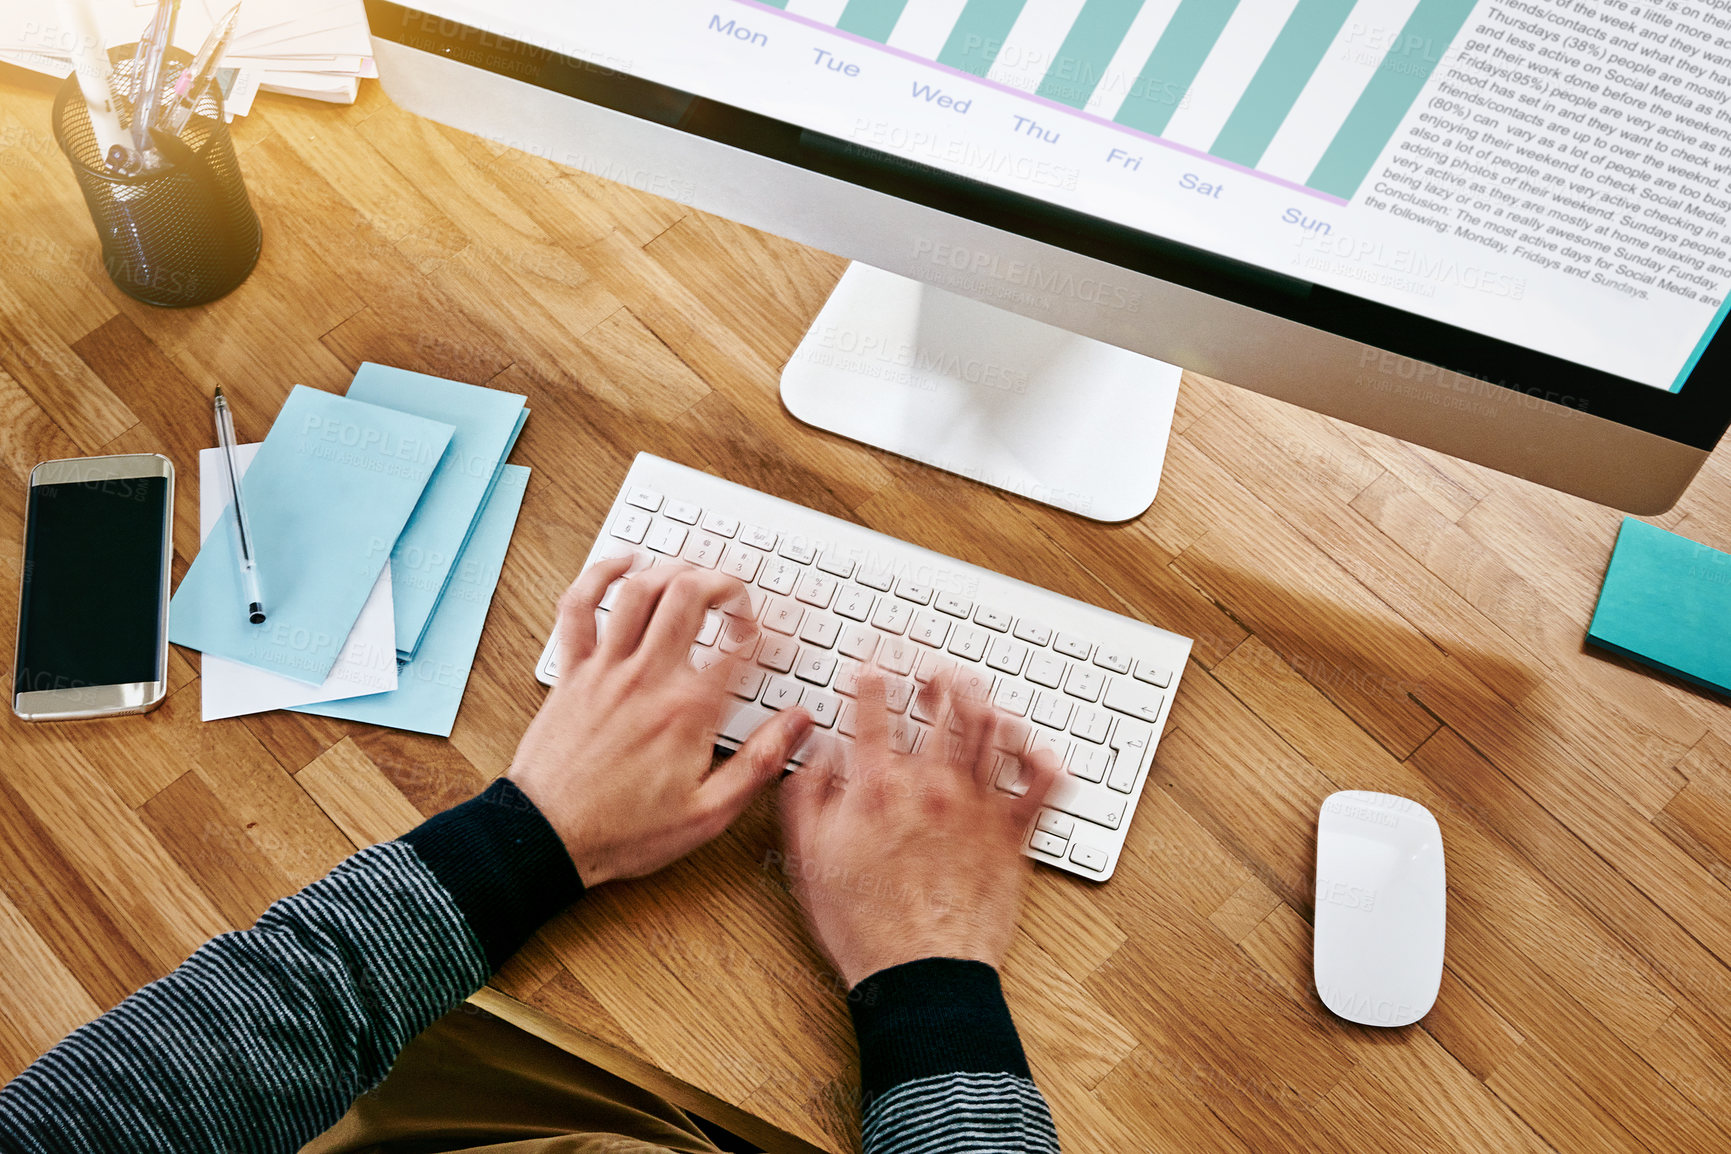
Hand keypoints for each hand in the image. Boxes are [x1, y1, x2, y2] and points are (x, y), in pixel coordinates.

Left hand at [509, 557, 812, 886]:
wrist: (547, 839)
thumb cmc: (623, 832)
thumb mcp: (708, 813)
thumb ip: (759, 762)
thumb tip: (798, 725)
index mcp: (688, 711)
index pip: (744, 649)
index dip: (774, 633)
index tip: (785, 637)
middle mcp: (648, 678)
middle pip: (692, 595)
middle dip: (726, 583)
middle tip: (741, 601)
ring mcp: (606, 669)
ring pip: (641, 589)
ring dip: (673, 570)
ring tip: (695, 576)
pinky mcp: (573, 672)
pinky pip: (580, 606)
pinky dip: (599, 575)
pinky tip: (623, 564)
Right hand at [780, 672, 1059, 988]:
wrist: (920, 973)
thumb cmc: (865, 925)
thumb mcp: (809, 857)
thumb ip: (809, 795)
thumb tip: (817, 755)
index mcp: (877, 785)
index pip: (874, 705)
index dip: (873, 671)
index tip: (874, 659)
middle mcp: (930, 784)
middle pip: (941, 704)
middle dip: (935, 674)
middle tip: (930, 668)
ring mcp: (975, 805)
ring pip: (990, 729)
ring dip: (982, 700)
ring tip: (974, 692)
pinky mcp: (1010, 834)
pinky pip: (1040, 786)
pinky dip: (1042, 760)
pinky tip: (1036, 750)